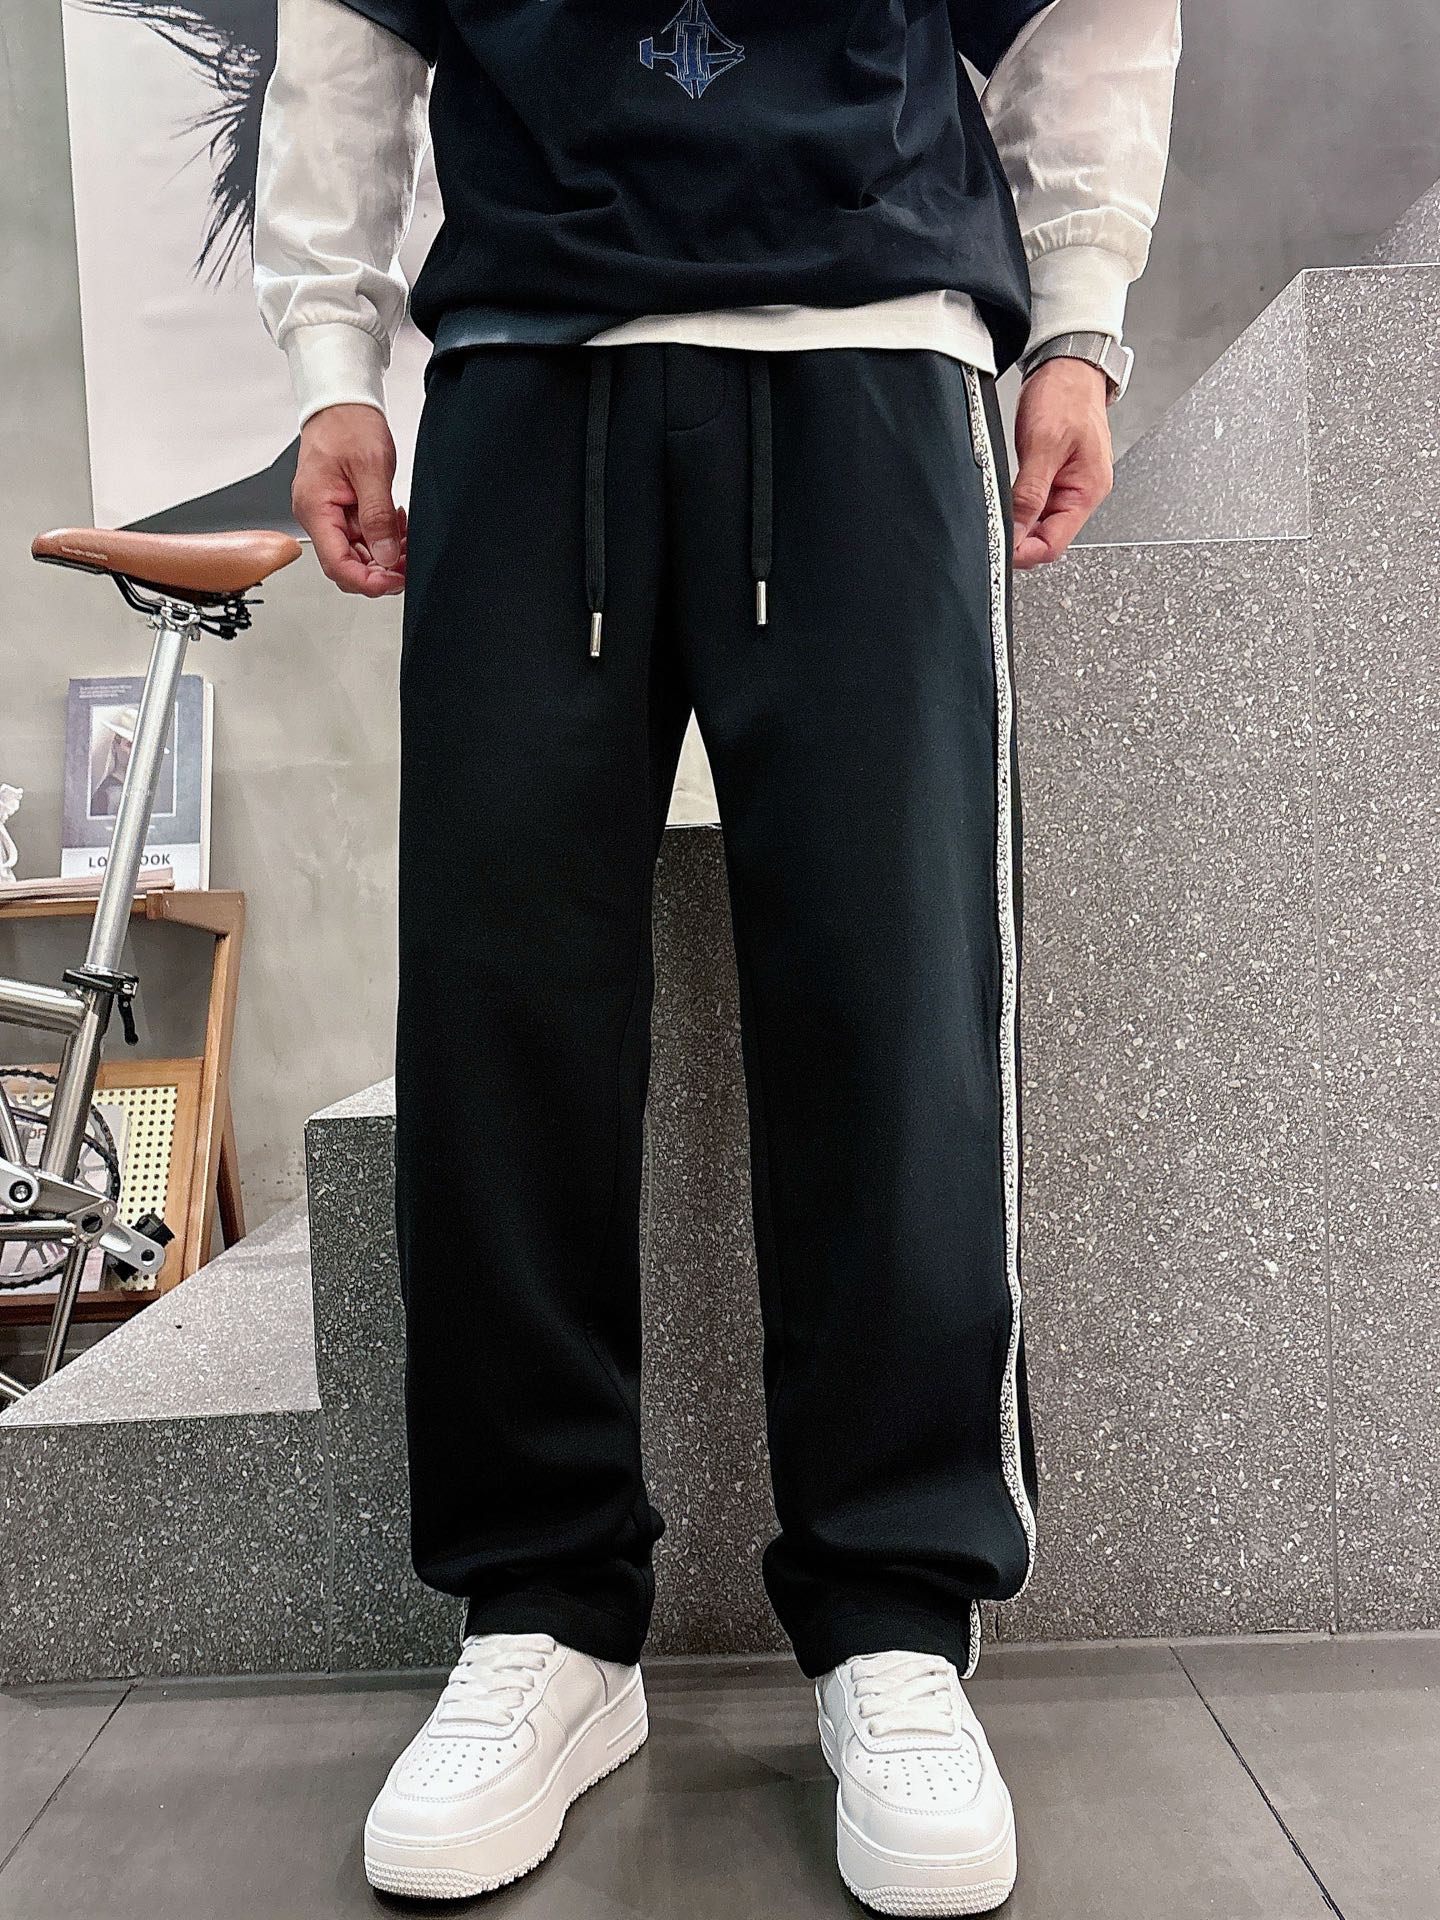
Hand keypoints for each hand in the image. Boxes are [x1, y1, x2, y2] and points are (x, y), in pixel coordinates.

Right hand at [292, 404, 406, 596]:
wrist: (342, 403)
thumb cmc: (348, 424)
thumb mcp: (371, 469)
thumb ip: (378, 517)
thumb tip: (386, 556)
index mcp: (315, 508)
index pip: (337, 564)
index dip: (367, 581)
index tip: (394, 581)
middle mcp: (317, 516)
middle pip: (346, 565)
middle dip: (380, 571)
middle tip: (409, 563)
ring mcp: (329, 514)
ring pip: (358, 554)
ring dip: (386, 554)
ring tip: (407, 539)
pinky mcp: (341, 510)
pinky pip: (362, 537)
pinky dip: (383, 538)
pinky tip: (397, 527)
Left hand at [1011, 358, 1113, 570]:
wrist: (1069, 365)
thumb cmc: (1065, 395)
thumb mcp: (1043, 444)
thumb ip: (1030, 493)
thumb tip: (1015, 530)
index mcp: (1088, 490)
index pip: (1054, 545)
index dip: (1024, 551)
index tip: (998, 547)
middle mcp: (1082, 493)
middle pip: (1046, 538)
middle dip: (1018, 540)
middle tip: (989, 532)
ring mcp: (1070, 485)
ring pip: (1039, 523)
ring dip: (1017, 523)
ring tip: (995, 513)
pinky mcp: (1056, 476)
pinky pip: (1036, 504)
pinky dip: (1019, 507)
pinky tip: (1004, 500)